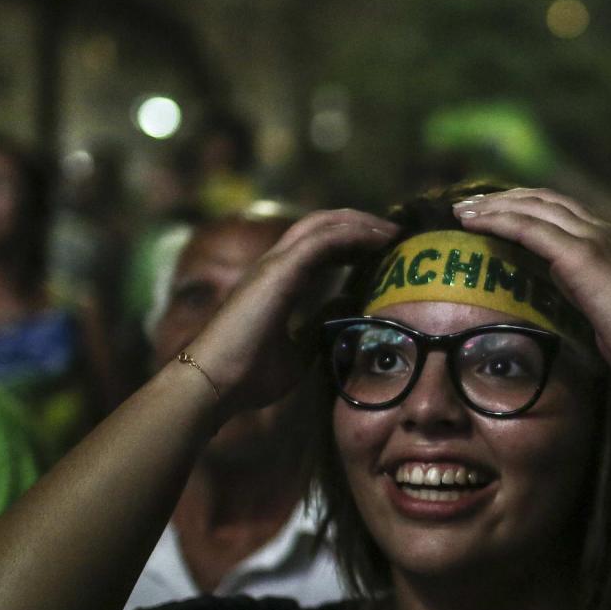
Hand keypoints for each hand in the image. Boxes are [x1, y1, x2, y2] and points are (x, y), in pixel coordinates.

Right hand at [185, 209, 398, 412]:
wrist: (214, 385)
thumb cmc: (248, 376)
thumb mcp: (299, 351)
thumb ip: (320, 325)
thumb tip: (347, 307)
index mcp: (276, 281)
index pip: (319, 246)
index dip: (352, 242)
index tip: (384, 250)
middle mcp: (273, 264)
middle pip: (322, 226)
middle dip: (360, 224)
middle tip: (396, 233)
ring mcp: (273, 264)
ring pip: (323, 225)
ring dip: (362, 224)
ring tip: (394, 231)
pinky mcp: (278, 271)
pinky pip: (322, 240)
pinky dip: (353, 235)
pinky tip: (379, 240)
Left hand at [453, 190, 610, 391]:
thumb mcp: (608, 309)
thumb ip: (585, 290)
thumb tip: (558, 289)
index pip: (561, 210)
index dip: (525, 205)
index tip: (495, 210)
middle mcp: (602, 231)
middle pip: (542, 200)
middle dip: (503, 198)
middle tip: (469, 204)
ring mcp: (593, 239)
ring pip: (531, 208)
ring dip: (492, 205)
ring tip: (462, 211)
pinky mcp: (581, 256)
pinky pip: (528, 228)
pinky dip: (497, 220)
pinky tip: (472, 224)